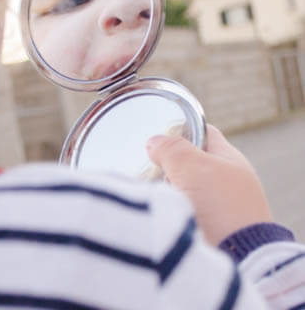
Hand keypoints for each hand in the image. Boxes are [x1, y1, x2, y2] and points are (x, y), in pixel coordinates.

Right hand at [146, 125, 272, 245]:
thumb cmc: (220, 207)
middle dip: (166, 165)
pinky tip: (158, 213)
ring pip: (180, 189)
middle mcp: (224, 181)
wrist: (236, 257)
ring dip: (165, 192)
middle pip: (187, 162)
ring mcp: (216, 207)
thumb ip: (171, 148)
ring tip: (153, 195)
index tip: (158, 136)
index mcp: (229, 160)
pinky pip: (179, 212)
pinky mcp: (205, 229)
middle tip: (150, 168)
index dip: (180, 129)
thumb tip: (154, 142)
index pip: (202, 132)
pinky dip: (168, 212)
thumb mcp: (193, 166)